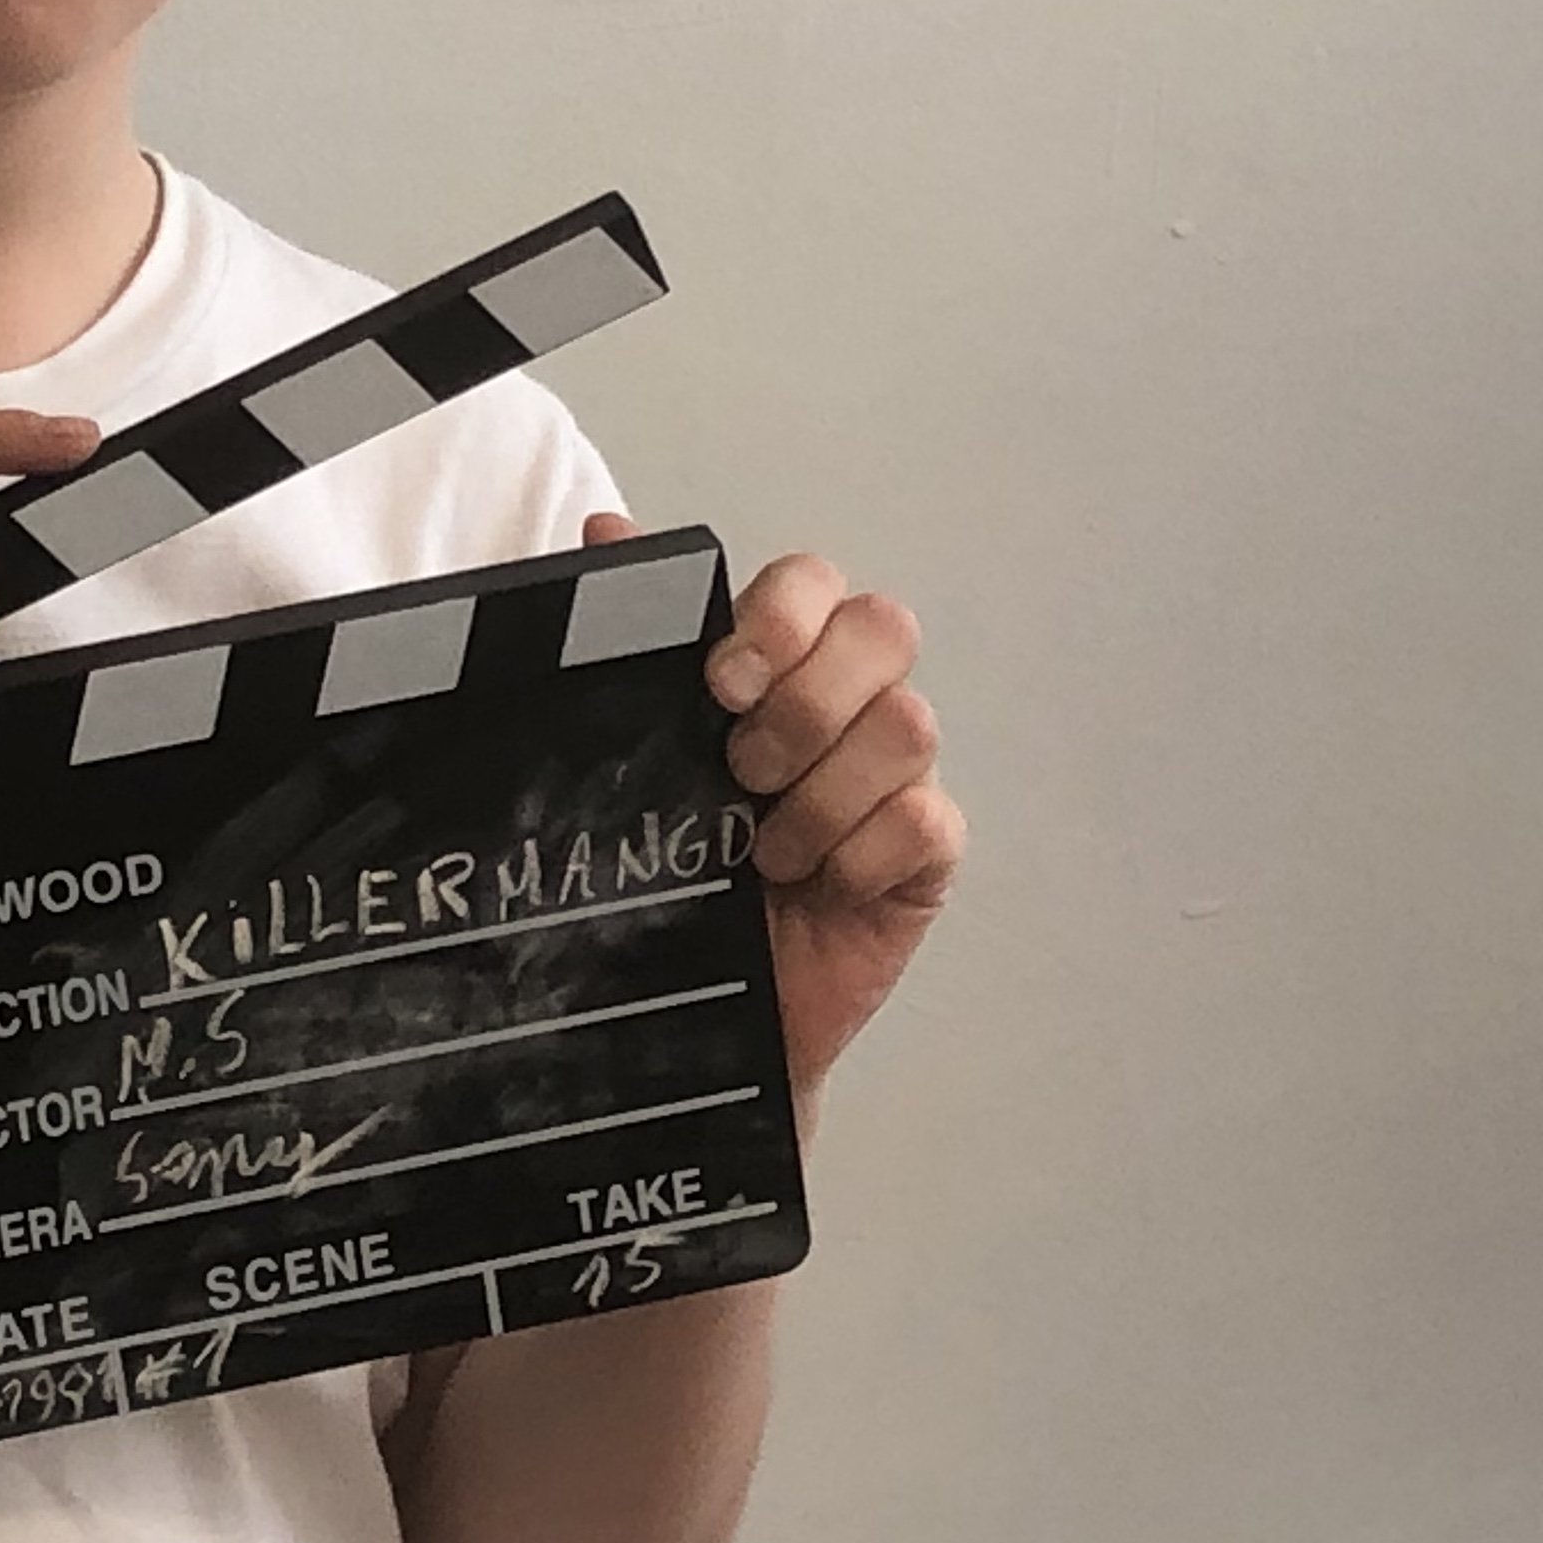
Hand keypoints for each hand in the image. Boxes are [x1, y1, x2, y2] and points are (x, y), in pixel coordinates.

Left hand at [588, 513, 960, 1100]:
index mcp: (777, 664)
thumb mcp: (627, 752)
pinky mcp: (922, 858)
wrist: (675, 1008)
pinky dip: (861, 852)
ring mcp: (893, 780)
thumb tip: (611, 535)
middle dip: (808, 699)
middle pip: (884, 629)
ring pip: (910, 723)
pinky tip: (815, 886)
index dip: (780, 614)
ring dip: (823, 791)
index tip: (720, 680)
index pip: (812, 582)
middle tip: (740, 766)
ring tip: (762, 848)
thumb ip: (627, 639)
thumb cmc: (662, 872)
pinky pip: (931, 822)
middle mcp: (845, 706)